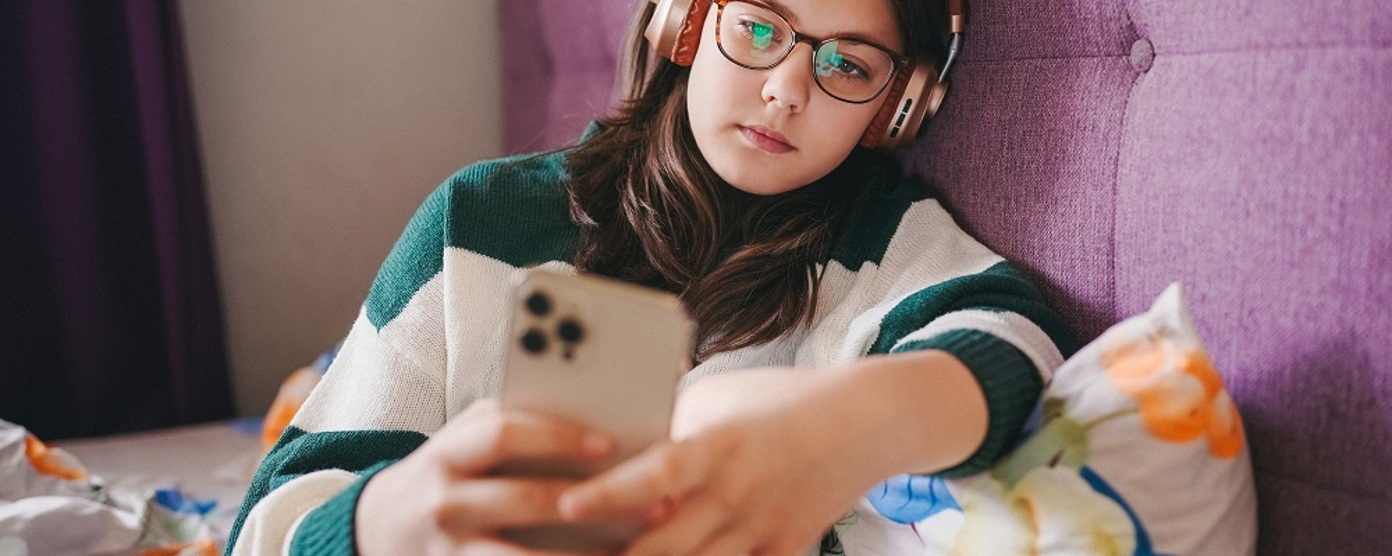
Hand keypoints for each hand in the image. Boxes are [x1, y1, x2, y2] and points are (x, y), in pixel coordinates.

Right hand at [356, 399, 618, 555]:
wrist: (378, 530)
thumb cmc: (444, 475)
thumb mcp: (461, 443)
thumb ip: (507, 427)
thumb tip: (590, 412)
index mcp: (449, 451)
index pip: (503, 433)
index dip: (556, 436)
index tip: (608, 444)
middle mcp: (445, 501)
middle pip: (525, 499)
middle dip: (595, 502)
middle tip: (654, 505)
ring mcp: (449, 549)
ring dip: (586, 555)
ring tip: (635, 551)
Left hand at [556, 369, 892, 555]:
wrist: (864, 422)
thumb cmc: (777, 402)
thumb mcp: (717, 398)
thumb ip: (667, 426)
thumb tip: (610, 446)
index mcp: (719, 445)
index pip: (658, 473)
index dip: (611, 492)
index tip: (569, 503)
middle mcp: (739, 494)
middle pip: (665, 545)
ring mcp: (763, 530)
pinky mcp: (785, 552)